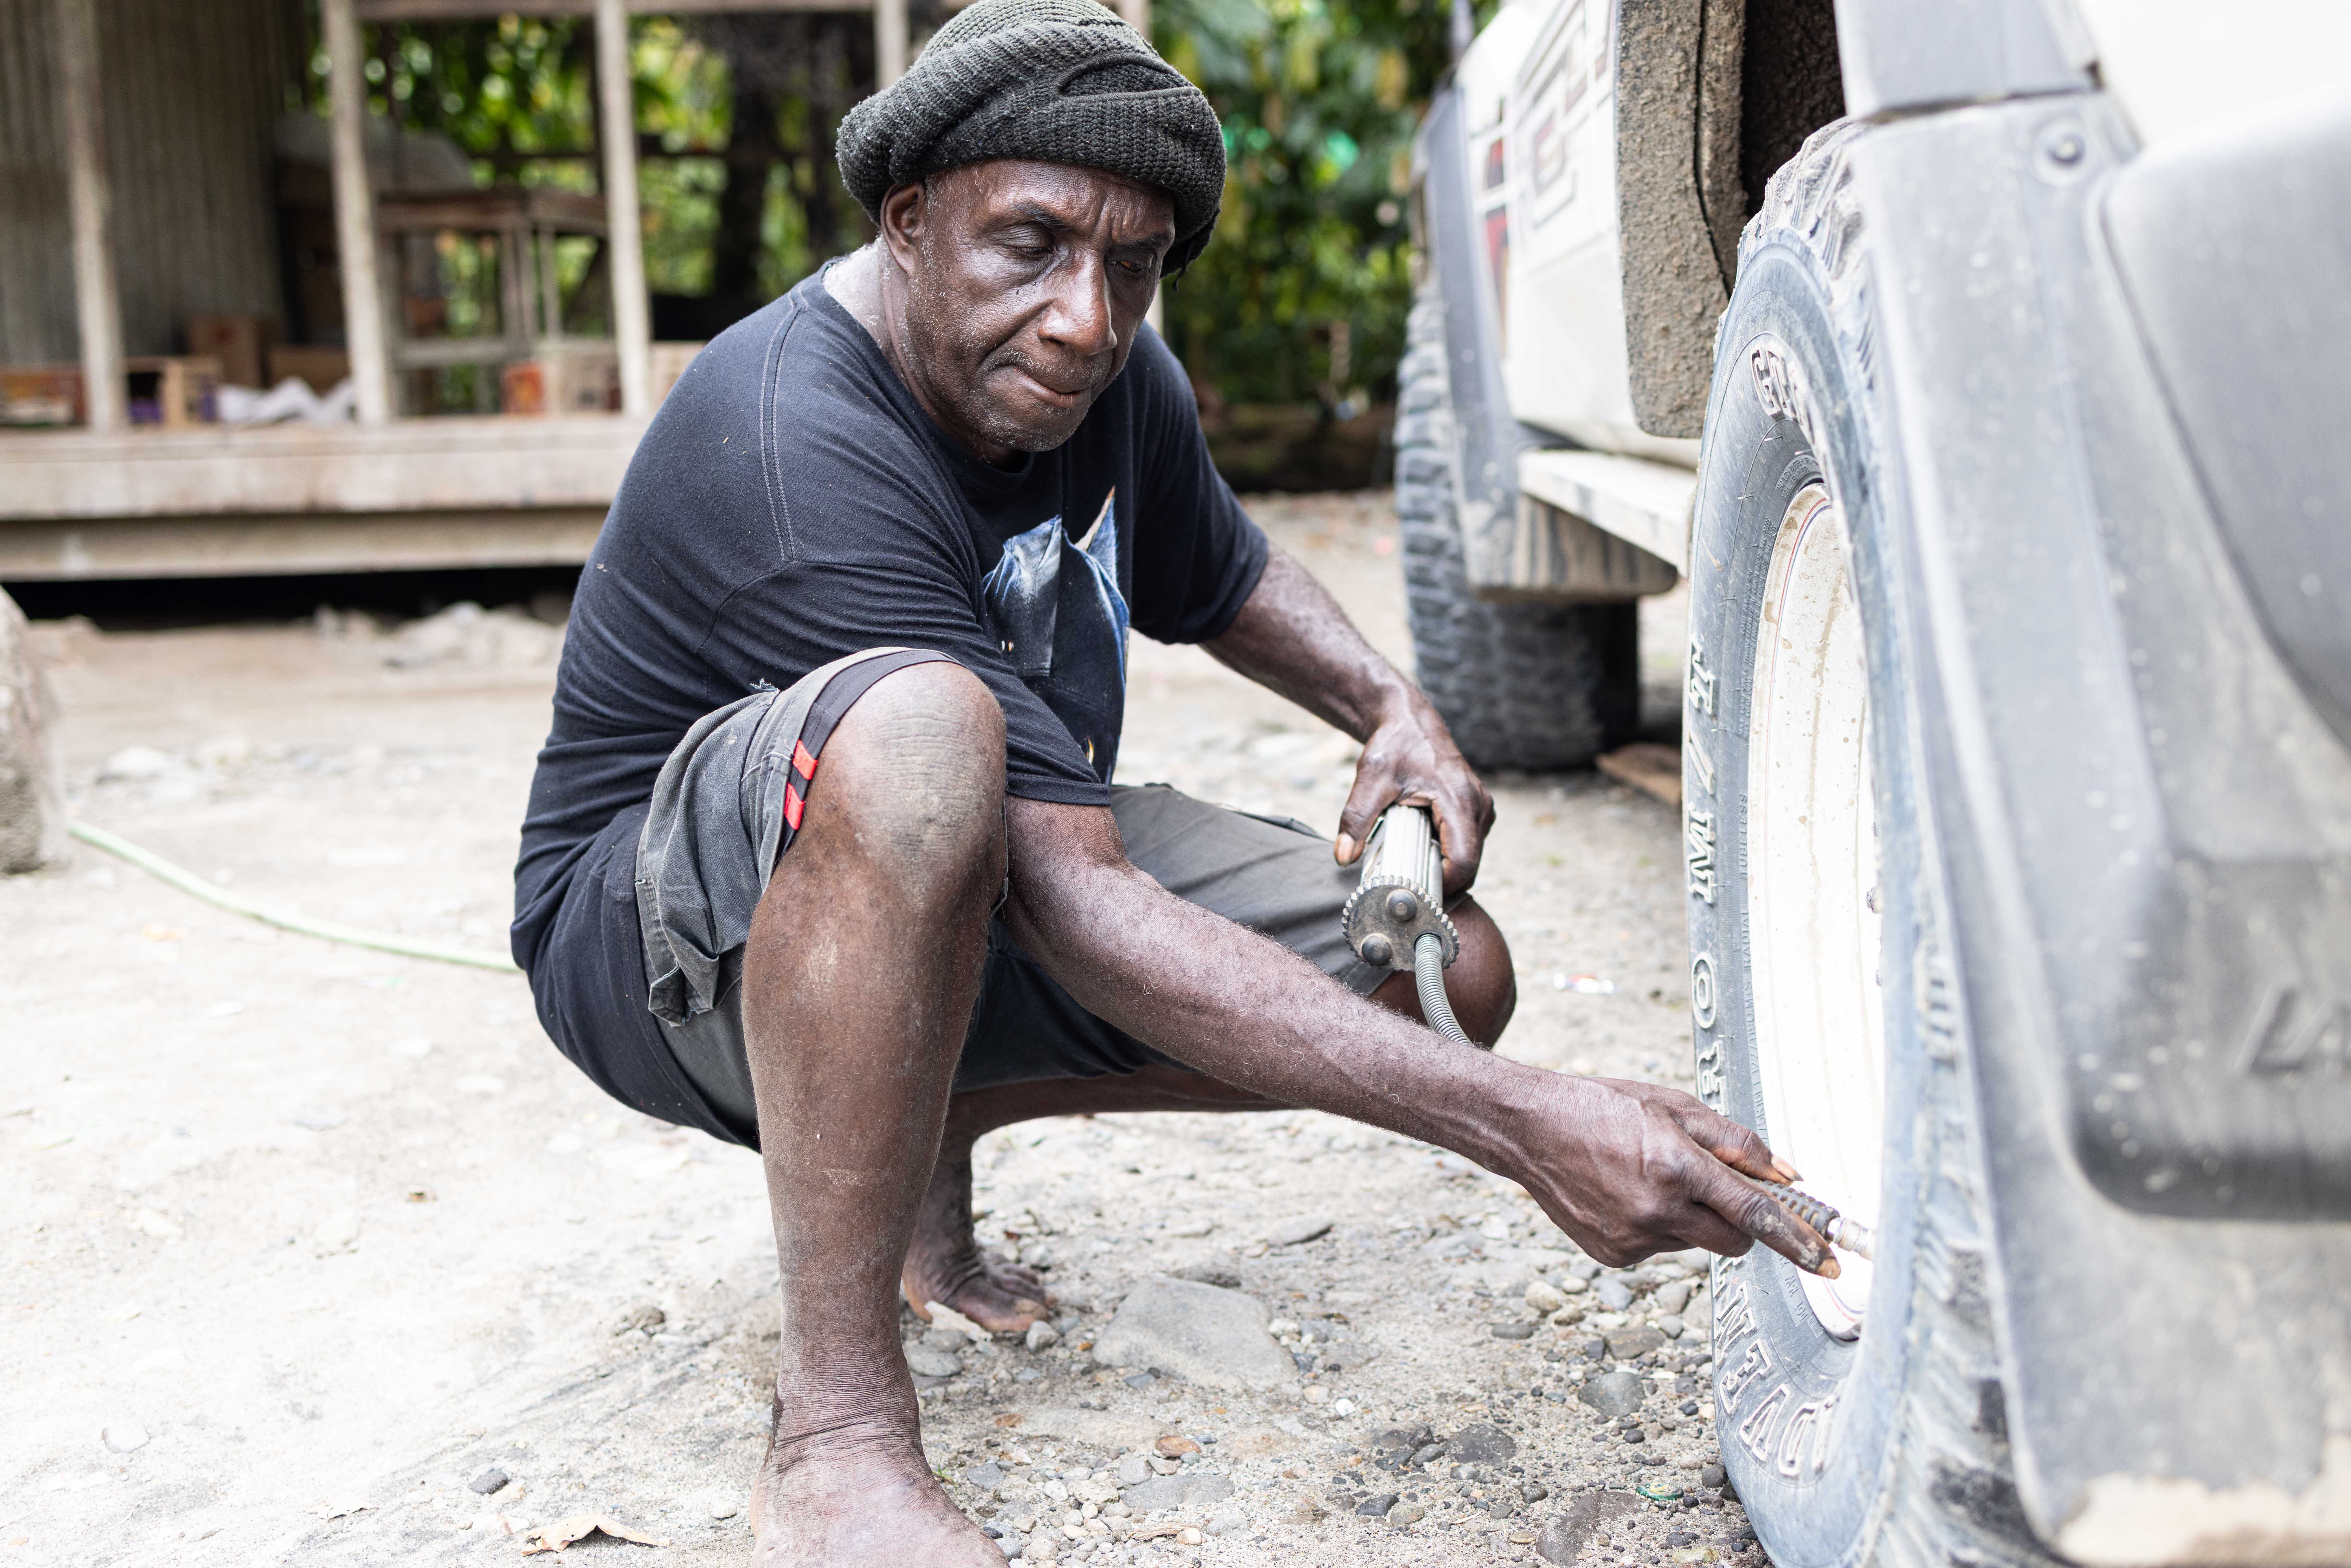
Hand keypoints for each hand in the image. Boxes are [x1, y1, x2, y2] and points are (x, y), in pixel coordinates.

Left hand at [1334, 693, 1493, 897]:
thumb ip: (1356, 818)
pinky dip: (1448, 854)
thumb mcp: (1370, 779)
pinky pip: (1468, 844)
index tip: (1415, 893)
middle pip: (1470, 864)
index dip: (1443, 885)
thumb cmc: (1394, 746)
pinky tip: (1423, 849)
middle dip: (1442, 881)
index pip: (1464, 860)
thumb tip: (1343, 856)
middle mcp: (1478, 806)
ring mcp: (1481, 808)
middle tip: (1408, 889)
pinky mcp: (1476, 810)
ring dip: (1445, 868)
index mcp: (1459, 800)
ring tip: (1413, 867)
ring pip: (1470, 856)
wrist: (1408, 722)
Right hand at [1509, 1075, 1839, 1276]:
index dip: (1797, 1239)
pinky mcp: (1614, 1256)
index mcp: (1675, 1166)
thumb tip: (1787, 1178)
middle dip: (1741, 1221)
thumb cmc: (1605, 1107)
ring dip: (1691, 1216)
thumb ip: (1737, 1142)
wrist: (1531, 1130)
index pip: (1754, 1213)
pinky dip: (1658, 1225)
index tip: (1829, 1260)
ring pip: (1696, 1242)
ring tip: (1648, 1177)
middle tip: (1718, 1188)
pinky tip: (1625, 1193)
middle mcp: (1656, 1210)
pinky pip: (1661, 1248)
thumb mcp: (1674, 1106)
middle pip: (1735, 1240)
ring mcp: (1632, 1239)